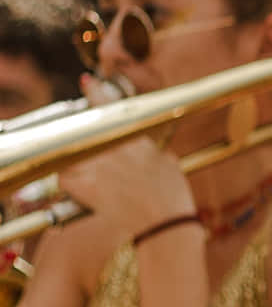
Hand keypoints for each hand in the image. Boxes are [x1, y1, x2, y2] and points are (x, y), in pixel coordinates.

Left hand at [57, 78, 194, 240]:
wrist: (163, 224)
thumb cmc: (171, 196)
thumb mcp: (167, 162)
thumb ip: (148, 149)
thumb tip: (139, 145)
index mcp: (134, 138)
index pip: (108, 107)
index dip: (95, 91)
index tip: (88, 81)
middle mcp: (111, 148)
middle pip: (84, 127)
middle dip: (84, 127)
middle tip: (90, 134)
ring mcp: (95, 167)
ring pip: (72, 150)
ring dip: (77, 154)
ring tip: (91, 165)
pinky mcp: (84, 187)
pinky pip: (65, 176)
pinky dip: (70, 178)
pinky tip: (82, 184)